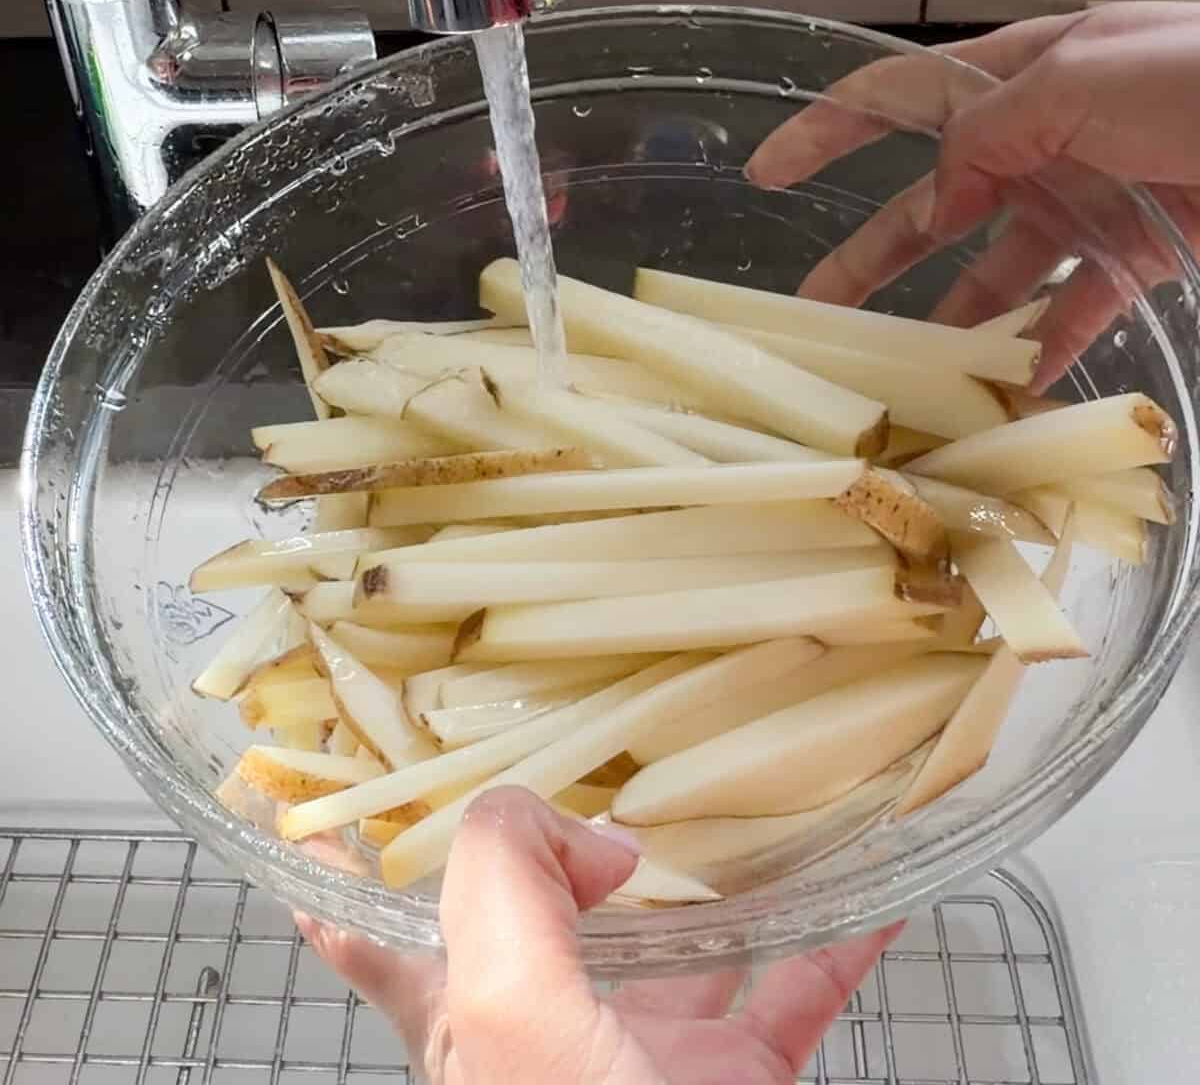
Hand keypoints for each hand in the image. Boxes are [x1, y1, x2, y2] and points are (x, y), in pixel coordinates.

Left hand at [296, 787, 899, 1083]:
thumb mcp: (509, 1014)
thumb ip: (509, 885)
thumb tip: (598, 842)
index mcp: (467, 1014)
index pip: (370, 926)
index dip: (340, 864)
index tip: (324, 788)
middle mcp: (549, 1026)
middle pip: (539, 909)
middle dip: (559, 836)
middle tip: (583, 749)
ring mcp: (649, 1055)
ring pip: (677, 939)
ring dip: (713, 877)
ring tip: (744, 794)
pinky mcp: (738, 1081)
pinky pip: (792, 992)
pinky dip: (830, 943)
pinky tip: (866, 898)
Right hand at [746, 2, 1199, 389]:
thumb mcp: (1082, 78)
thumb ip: (989, 134)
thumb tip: (936, 198)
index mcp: (1021, 78)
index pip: (899, 99)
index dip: (825, 132)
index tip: (765, 171)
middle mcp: (1040, 140)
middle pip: (927, 206)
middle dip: (866, 256)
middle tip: (811, 311)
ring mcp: (1083, 200)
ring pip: (989, 272)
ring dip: (944, 322)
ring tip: (899, 376)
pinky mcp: (1131, 254)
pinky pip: (1067, 311)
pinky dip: (1037, 352)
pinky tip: (1003, 394)